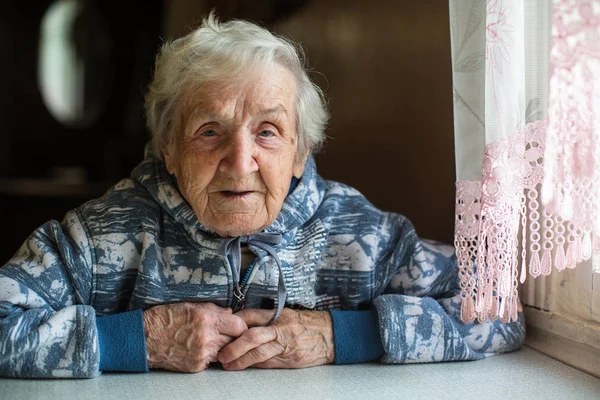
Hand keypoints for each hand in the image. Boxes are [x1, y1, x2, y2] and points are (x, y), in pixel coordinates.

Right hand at [143, 302, 246, 372]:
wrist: (144, 339)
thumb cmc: (165, 319)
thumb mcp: (189, 306)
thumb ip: (213, 310)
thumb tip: (230, 314)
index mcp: (206, 319)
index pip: (239, 325)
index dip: (239, 324)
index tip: (236, 324)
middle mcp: (207, 337)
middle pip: (234, 340)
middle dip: (232, 336)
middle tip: (226, 332)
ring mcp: (202, 354)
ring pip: (225, 351)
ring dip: (222, 346)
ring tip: (210, 339)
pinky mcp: (197, 366)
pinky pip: (212, 360)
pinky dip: (210, 354)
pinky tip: (199, 347)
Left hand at [218, 308, 334, 369]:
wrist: (329, 335)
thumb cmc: (306, 324)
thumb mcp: (286, 314)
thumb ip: (266, 319)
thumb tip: (242, 324)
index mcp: (277, 314)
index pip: (249, 315)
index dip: (234, 322)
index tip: (222, 329)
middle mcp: (279, 328)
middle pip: (251, 336)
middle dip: (233, 346)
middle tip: (221, 354)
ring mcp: (284, 344)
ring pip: (258, 353)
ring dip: (240, 360)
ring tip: (228, 364)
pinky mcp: (289, 358)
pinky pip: (268, 363)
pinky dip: (254, 365)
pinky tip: (244, 367)